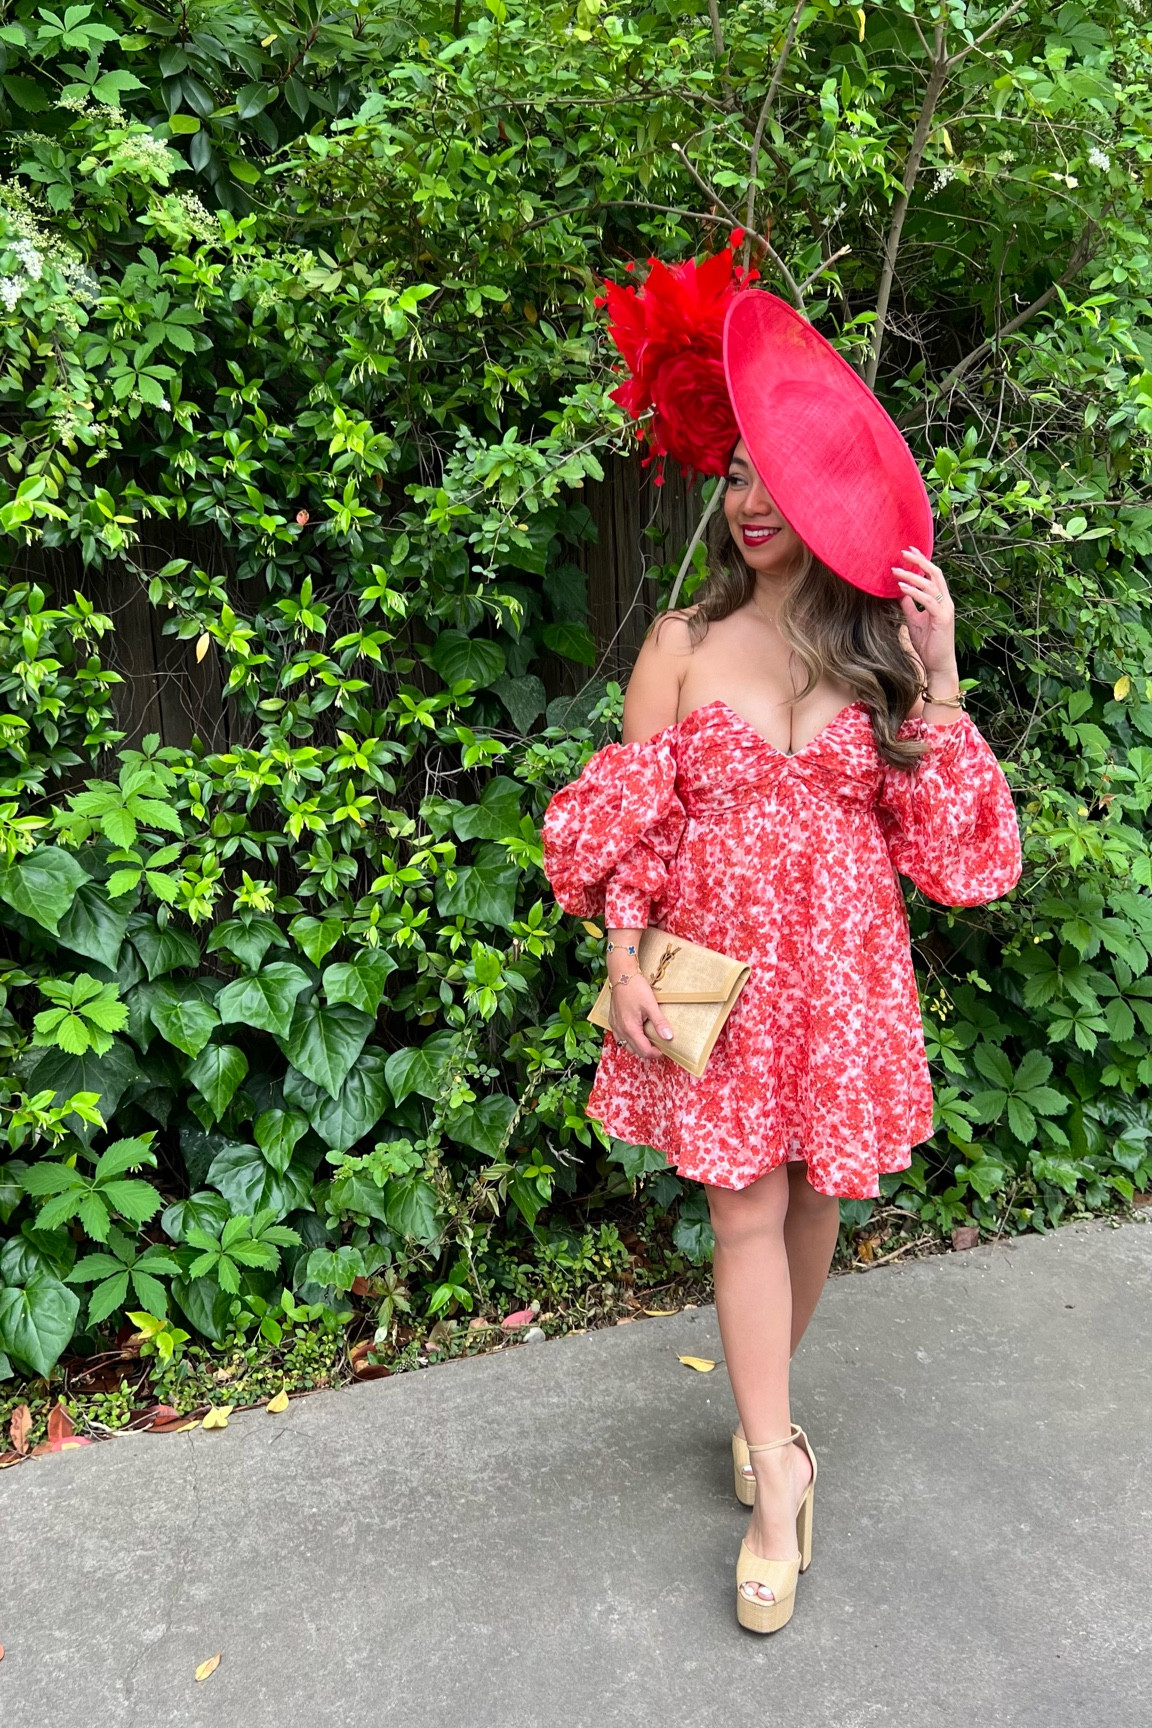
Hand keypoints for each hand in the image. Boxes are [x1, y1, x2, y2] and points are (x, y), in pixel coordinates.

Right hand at [608, 974, 674, 1059]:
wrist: (621, 975)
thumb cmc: (635, 988)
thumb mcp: (650, 1005)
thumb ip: (659, 1022)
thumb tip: (669, 1037)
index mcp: (630, 1028)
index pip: (643, 1050)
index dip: (655, 1054)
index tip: (663, 1050)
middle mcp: (620, 1030)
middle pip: (635, 1051)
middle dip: (647, 1052)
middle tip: (658, 1047)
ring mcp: (615, 1026)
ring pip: (626, 1045)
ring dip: (637, 1047)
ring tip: (648, 1041)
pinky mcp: (612, 1021)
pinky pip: (619, 1037)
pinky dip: (629, 1040)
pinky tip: (636, 1033)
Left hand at [891, 547, 956, 677]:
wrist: (938, 664)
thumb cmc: (928, 644)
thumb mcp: (914, 620)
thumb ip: (909, 605)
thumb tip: (898, 591)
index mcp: (940, 600)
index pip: (932, 575)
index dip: (922, 561)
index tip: (909, 550)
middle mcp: (945, 601)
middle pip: (935, 574)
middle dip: (919, 561)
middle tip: (903, 552)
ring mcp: (945, 609)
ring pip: (931, 585)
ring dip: (913, 576)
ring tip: (896, 570)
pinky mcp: (942, 619)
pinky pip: (928, 601)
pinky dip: (915, 592)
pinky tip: (902, 588)